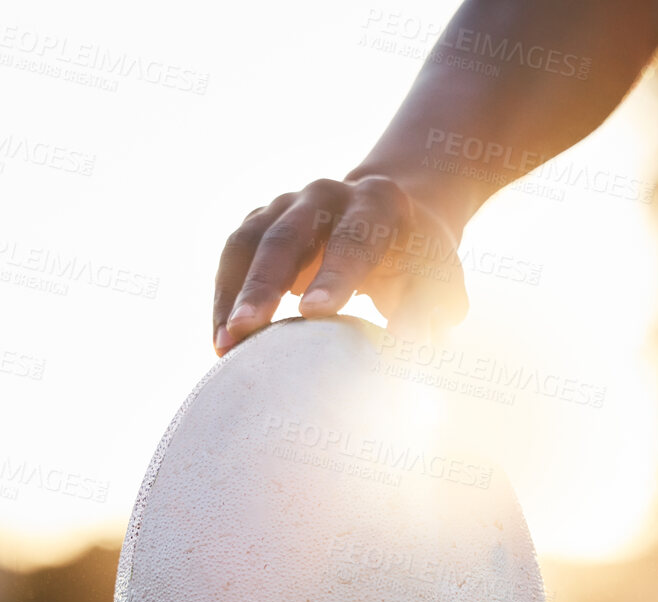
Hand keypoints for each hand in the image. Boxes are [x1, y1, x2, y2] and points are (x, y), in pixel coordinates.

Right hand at [212, 174, 467, 354]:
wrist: (394, 221)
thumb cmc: (418, 262)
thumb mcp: (436, 282)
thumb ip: (426, 311)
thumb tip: (407, 350)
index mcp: (378, 202)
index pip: (354, 238)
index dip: (333, 275)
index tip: (313, 314)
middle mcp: (325, 195)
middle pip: (287, 236)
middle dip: (265, 284)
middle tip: (247, 330)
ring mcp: (286, 204)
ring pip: (249, 244)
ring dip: (233, 295)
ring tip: (226, 345)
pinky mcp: (260, 223)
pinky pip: (232, 258)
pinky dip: (223, 298)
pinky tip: (221, 341)